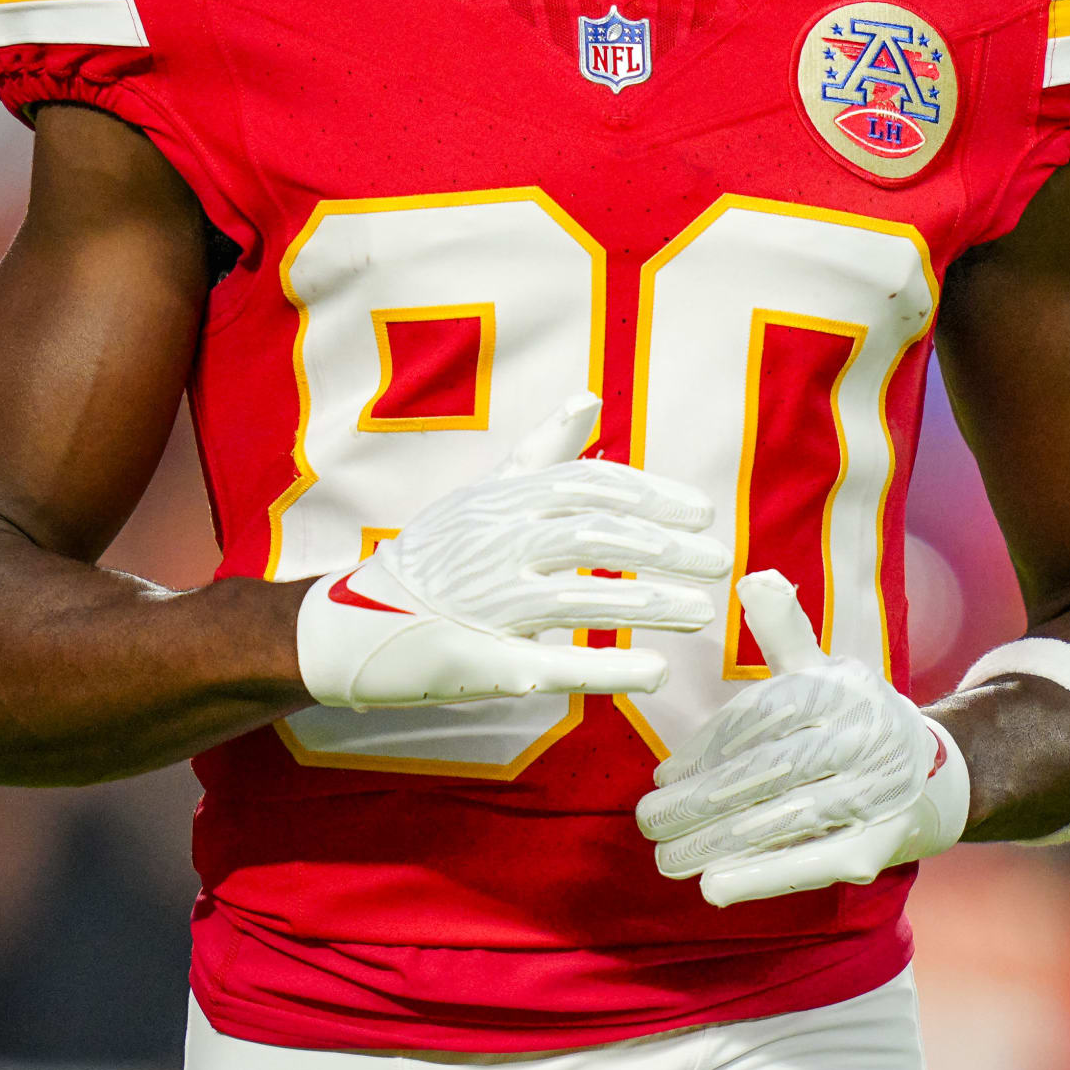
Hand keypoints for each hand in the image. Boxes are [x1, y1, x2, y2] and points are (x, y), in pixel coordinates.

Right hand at [294, 391, 721, 708]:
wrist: (349, 622)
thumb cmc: (433, 554)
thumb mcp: (482, 492)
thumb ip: (541, 450)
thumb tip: (589, 398)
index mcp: (503, 499)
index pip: (590, 486)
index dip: (651, 496)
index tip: (702, 512)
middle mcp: (496, 543)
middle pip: (594, 536)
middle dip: (664, 547)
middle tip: (719, 560)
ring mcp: (488, 603)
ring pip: (579, 595)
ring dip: (648, 603)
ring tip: (702, 611)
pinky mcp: (482, 659)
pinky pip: (553, 663)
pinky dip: (607, 668)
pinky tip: (656, 672)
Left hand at [632, 571, 966, 904]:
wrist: (932, 777)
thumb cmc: (852, 720)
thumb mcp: (823, 670)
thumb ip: (784, 630)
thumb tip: (754, 579)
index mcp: (841, 690)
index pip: (759, 719)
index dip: (703, 750)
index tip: (661, 777)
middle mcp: (863, 736)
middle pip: (764, 772)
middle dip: (698, 801)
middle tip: (649, 820)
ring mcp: (874, 794)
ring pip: (780, 820)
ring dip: (716, 842)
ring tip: (667, 856)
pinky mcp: (876, 845)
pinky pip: (811, 863)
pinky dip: (760, 876)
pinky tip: (714, 886)